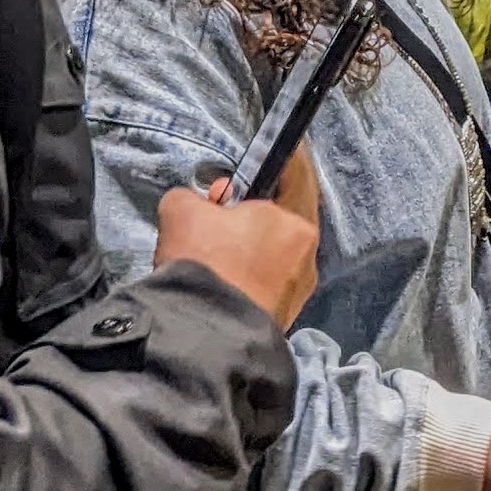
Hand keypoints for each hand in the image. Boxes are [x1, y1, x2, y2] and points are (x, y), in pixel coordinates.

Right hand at [157, 151, 318, 328]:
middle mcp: (307, 256)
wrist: (204, 338)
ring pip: (272, 253)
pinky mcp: (281, 318)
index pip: (296, 175)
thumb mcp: (182, 210)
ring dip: (245, 244)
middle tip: (214, 210)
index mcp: (296, 222)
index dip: (279, 159)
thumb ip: (192, 197)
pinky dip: (245, 273)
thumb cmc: (203, 262)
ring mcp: (297, 292)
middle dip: (248, 209)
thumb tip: (199, 208)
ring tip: (209, 250)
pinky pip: (265, 282)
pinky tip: (218, 278)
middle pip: (280, 218)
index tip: (266, 152)